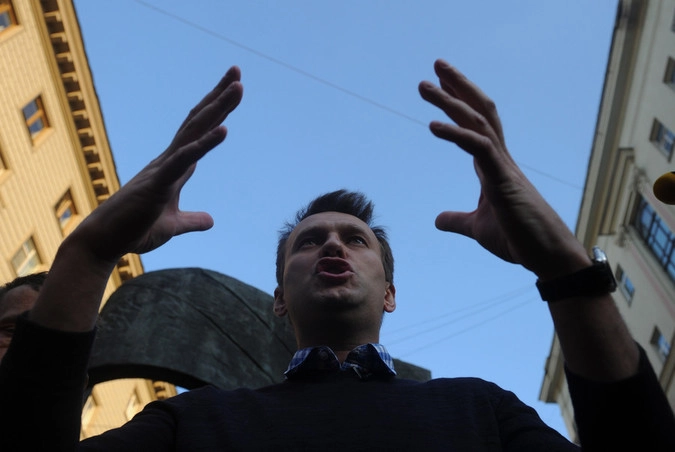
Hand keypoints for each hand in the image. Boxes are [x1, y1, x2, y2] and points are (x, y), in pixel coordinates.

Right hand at [73, 66, 243, 262]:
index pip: (199, 132)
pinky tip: (223, 130)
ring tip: (237, 88)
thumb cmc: (134, 229)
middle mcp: (168, 160)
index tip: (232, 89)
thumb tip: (210, 221)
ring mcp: (162, 169)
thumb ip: (192, 221)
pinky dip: (204, 144)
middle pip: (198, 122)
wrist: (105, 242)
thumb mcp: (173, 226)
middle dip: (219, 98)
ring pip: (194, 132)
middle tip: (237, 72)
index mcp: (173, 166)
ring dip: (217, 110)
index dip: (216, 111)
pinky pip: (183, 159)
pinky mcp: (157, 184)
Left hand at [418, 60, 587, 278]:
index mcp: (493, 166)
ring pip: (478, 122)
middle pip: (479, 111)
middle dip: (457, 87)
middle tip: (436, 66)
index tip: (440, 85)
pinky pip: (479, 148)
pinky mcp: (504, 180)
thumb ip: (457, 220)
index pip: (475, 124)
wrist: (546, 256)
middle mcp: (500, 159)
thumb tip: (437, 220)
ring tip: (425, 85)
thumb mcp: (477, 228)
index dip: (458, 103)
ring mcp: (504, 167)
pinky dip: (457, 134)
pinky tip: (434, 125)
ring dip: (451, 102)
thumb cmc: (519, 239)